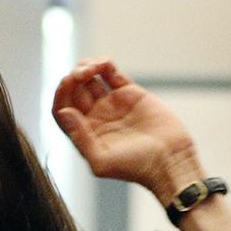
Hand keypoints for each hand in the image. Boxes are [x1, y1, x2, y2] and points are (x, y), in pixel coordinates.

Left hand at [52, 60, 200, 198]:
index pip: (63, 111)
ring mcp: (112, 105)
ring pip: (90, 80)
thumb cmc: (136, 167)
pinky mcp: (130, 93)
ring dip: (86, 67)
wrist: (170, 159)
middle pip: (74, 92)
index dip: (61, 95)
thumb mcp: (102, 161)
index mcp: (84, 135)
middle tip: (81, 74)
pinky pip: (112, 74)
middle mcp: (95, 119)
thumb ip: (80, 138)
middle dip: (74, 78)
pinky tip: (104, 63)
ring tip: (92, 67)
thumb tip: (64, 113)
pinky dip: (105, 65)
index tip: (67, 82)